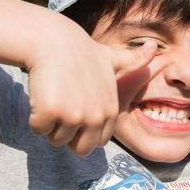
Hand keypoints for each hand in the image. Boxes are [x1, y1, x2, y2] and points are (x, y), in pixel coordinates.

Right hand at [26, 19, 156, 155]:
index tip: (78, 108)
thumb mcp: (112, 57)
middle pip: (79, 149)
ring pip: (56, 139)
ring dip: (51, 123)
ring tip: (55, 95)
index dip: (84, 131)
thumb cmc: (82, 51)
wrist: (55, 41)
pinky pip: (38, 129)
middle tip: (64, 107)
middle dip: (68, 134)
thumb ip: (133, 61)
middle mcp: (95, 117)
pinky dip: (36, 117)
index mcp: (110, 110)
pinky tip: (43, 94)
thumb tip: (154, 46)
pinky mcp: (50, 112)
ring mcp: (73, 115)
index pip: (97, 142)